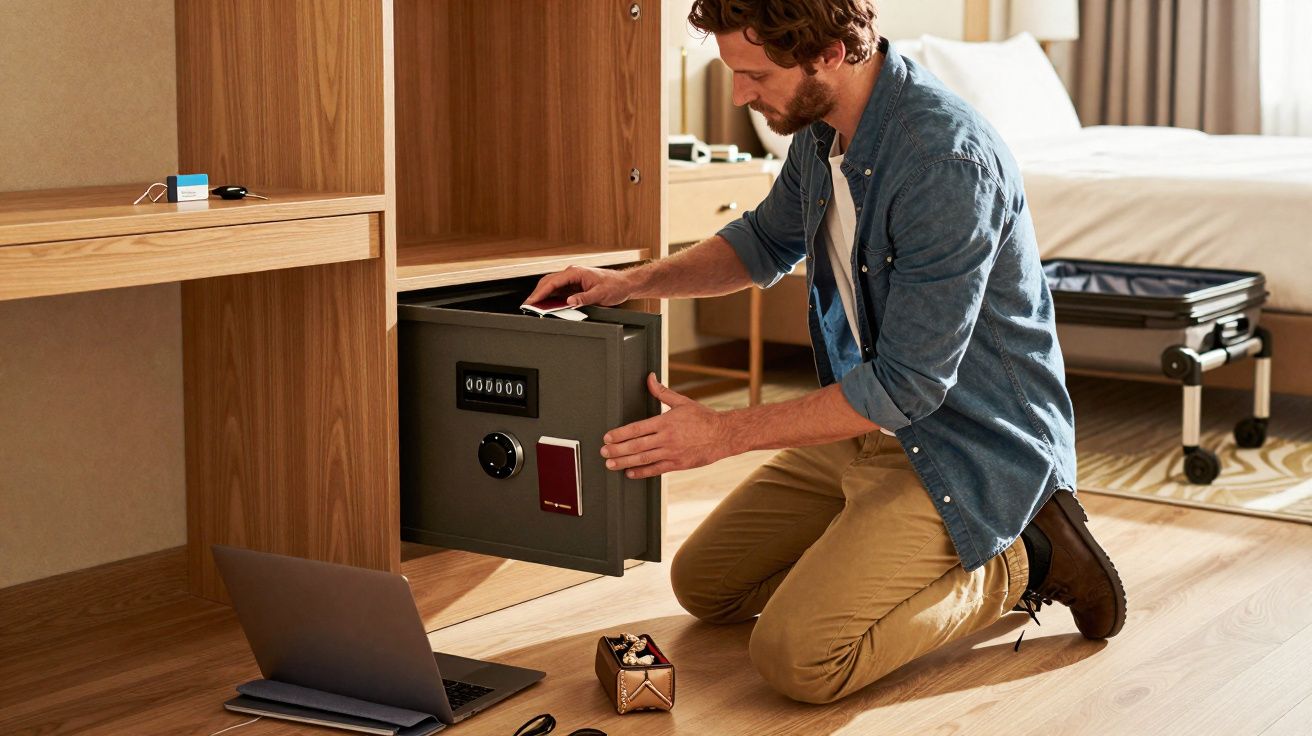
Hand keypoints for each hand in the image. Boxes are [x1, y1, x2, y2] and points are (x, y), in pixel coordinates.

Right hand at [524, 265, 636, 307]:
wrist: (624, 283)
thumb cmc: (614, 286)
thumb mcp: (600, 294)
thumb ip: (583, 298)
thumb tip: (569, 302)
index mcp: (576, 272)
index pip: (552, 282)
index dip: (540, 292)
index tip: (532, 301)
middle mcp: (572, 273)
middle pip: (548, 282)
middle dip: (537, 293)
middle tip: (527, 305)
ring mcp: (573, 279)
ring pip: (551, 285)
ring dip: (542, 295)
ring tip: (533, 306)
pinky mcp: (575, 285)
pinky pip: (559, 290)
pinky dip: (550, 297)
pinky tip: (545, 305)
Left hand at [600, 373, 734, 479]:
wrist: (724, 435)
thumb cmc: (703, 418)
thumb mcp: (682, 402)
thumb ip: (662, 392)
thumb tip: (649, 378)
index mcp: (665, 422)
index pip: (636, 428)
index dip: (620, 434)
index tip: (607, 437)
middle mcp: (666, 439)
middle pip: (636, 446)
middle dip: (617, 450)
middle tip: (603, 453)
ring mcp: (671, 453)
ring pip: (643, 459)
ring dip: (624, 462)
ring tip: (611, 464)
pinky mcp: (678, 464)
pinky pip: (656, 470)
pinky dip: (641, 472)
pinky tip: (630, 473)